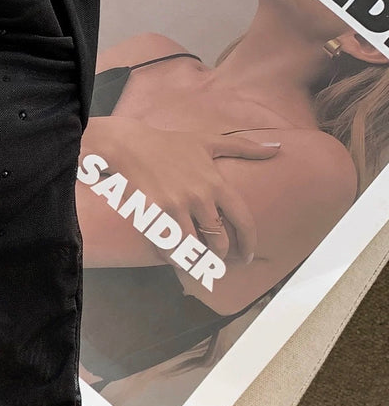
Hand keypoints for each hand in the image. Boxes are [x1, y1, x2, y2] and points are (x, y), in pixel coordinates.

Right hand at [81, 116, 281, 262]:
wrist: (128, 144)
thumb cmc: (169, 143)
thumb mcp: (208, 141)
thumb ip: (244, 147)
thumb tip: (276, 148)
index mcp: (216, 183)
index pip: (243, 222)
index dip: (249, 244)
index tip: (248, 257)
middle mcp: (199, 198)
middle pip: (218, 242)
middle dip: (219, 255)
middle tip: (215, 260)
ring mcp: (175, 207)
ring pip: (193, 248)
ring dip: (195, 260)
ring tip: (194, 263)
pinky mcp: (152, 214)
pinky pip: (166, 245)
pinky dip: (171, 256)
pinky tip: (172, 256)